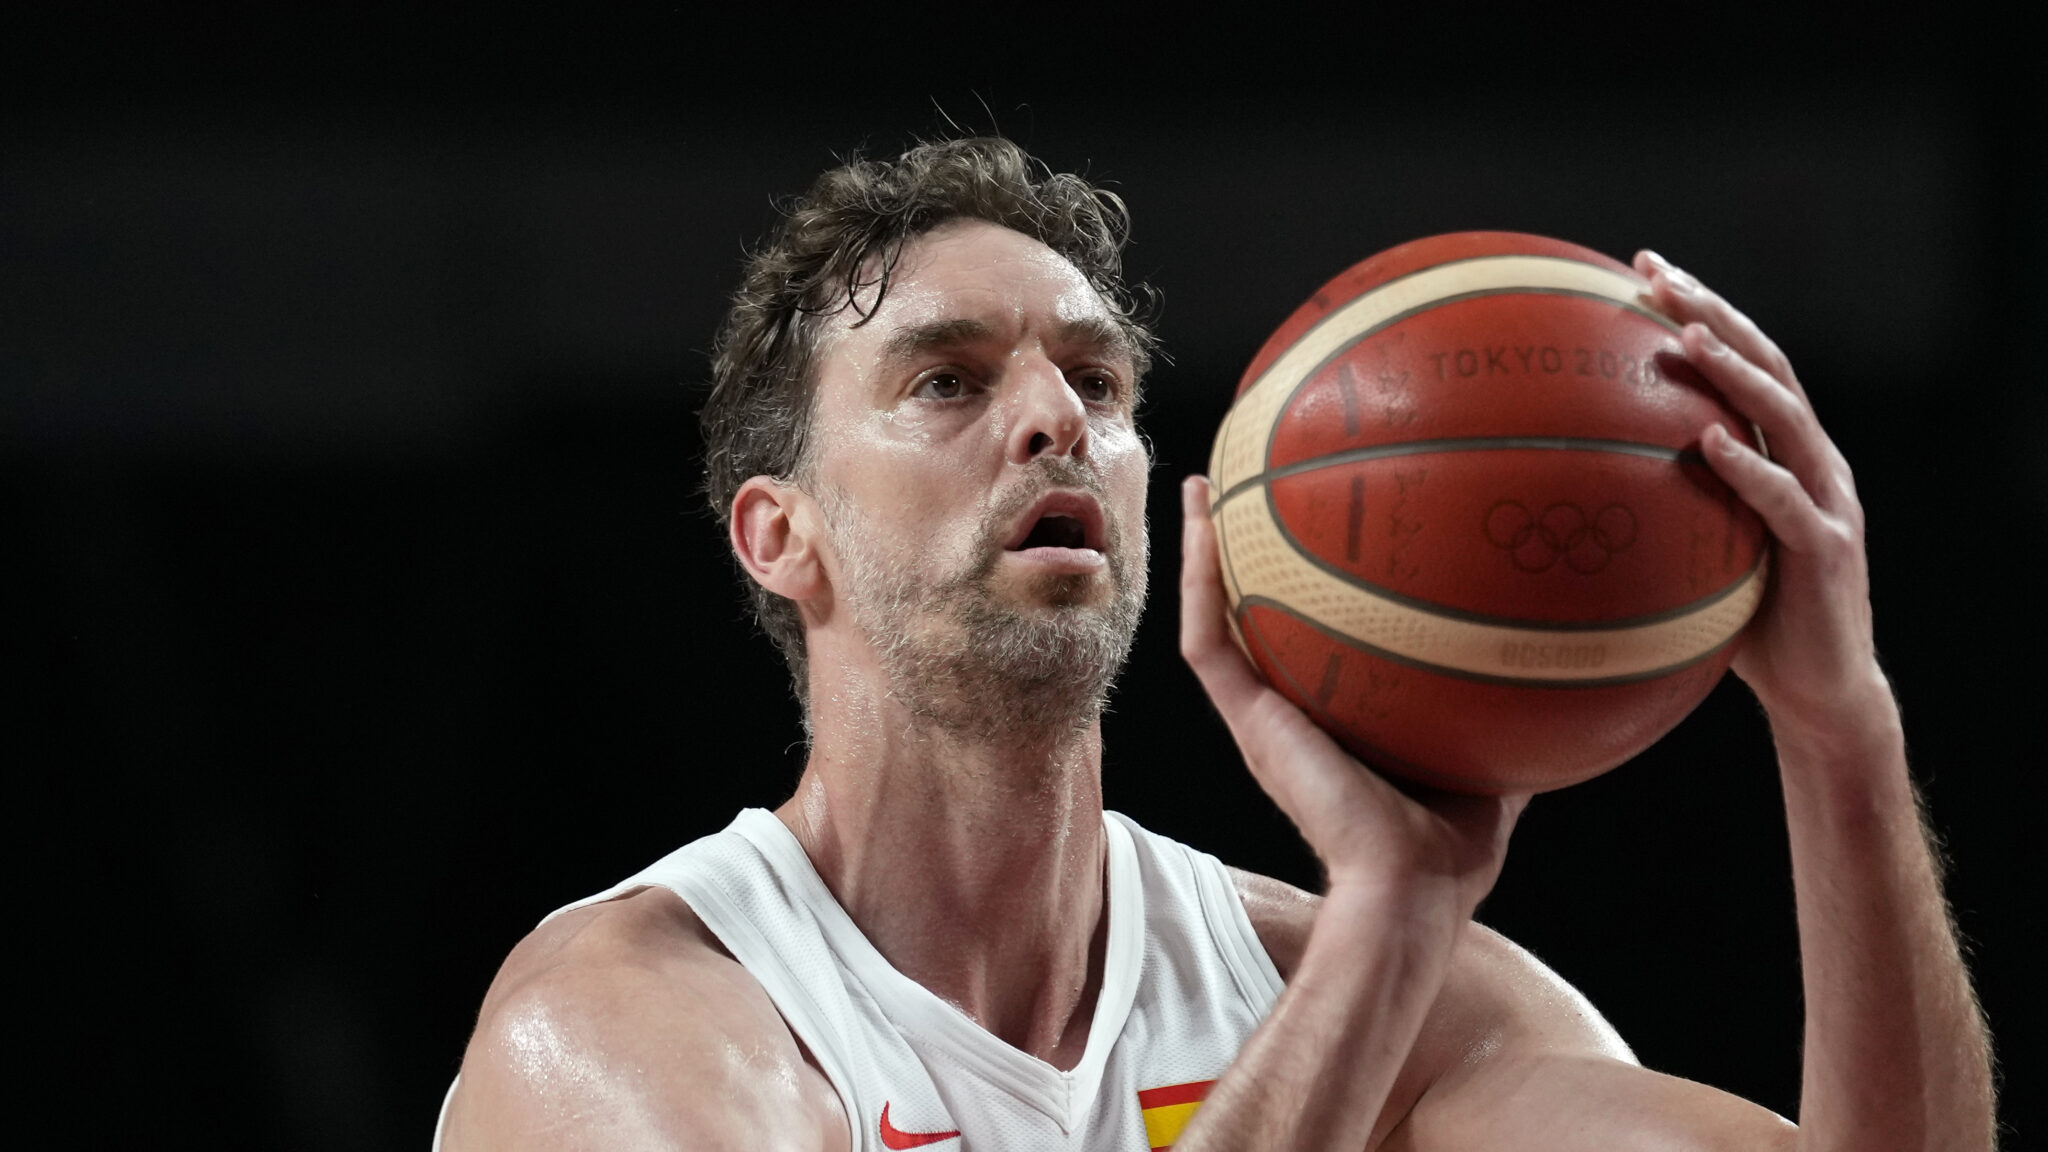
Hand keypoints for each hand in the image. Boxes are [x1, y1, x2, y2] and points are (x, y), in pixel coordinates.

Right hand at [1179, 476, 1524, 906]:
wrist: (1409, 889)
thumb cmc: (1453, 847)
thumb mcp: (1494, 756)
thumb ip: (1509, 704)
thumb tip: (1561, 649)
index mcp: (1333, 719)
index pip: (1308, 641)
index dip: (1301, 587)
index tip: (1311, 527)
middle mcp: (1287, 710)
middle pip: (1251, 617)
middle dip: (1242, 554)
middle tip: (1243, 484)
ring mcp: (1258, 714)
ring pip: (1212, 617)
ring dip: (1201, 550)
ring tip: (1202, 484)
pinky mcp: (1246, 720)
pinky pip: (1208, 638)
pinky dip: (1198, 575)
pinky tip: (1202, 517)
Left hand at [1634, 252, 1893, 745]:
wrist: (1820, 692)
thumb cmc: (1746, 623)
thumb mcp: (1695, 553)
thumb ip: (1655, 512)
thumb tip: (1552, 495)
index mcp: (1784, 453)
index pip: (1743, 362)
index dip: (1700, 310)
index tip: (1641, 268)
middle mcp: (1813, 463)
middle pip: (1767, 365)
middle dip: (1712, 312)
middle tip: (1657, 272)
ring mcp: (1827, 501)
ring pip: (1784, 415)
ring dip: (1735, 370)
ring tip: (1688, 334)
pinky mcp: (1826, 549)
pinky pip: (1783, 499)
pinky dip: (1746, 466)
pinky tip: (1708, 440)